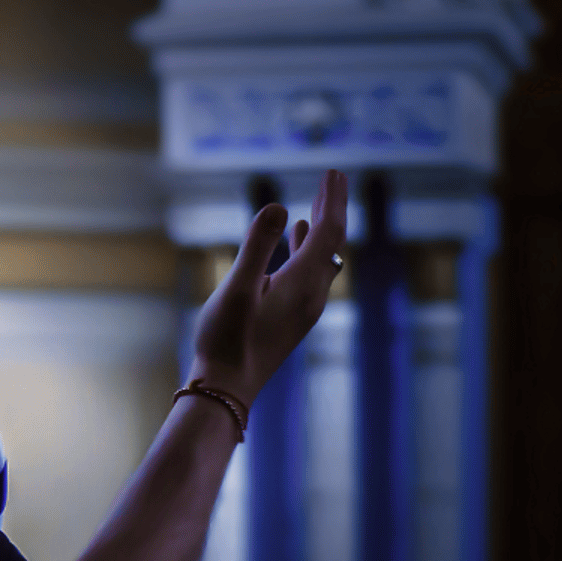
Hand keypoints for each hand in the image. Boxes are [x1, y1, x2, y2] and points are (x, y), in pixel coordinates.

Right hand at [188, 169, 348, 404]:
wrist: (227, 388)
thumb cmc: (226, 340)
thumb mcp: (236, 289)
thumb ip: (256, 246)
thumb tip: (279, 206)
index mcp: (303, 284)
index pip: (328, 232)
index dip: (333, 201)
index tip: (334, 172)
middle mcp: (312, 295)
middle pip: (331, 244)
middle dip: (332, 210)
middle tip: (332, 179)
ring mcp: (304, 308)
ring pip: (322, 260)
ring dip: (320, 232)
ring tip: (316, 208)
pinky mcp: (292, 317)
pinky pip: (310, 274)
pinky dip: (306, 251)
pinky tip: (293, 246)